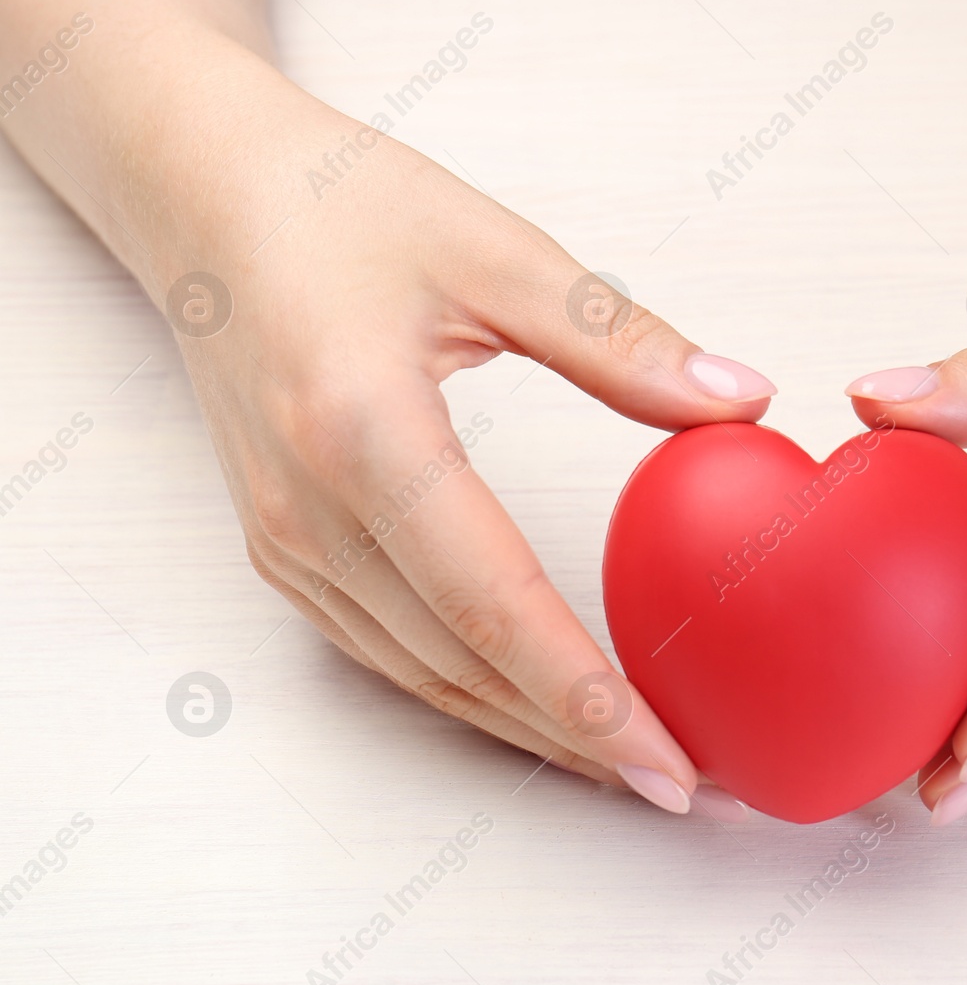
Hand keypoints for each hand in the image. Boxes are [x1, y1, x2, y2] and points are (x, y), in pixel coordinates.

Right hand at [166, 96, 772, 816]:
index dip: (586, 698)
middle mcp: (310, 511)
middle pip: (463, 666)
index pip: (495, 606)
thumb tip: (740, 401)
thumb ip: (620, 340)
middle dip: (580, 741)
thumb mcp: (496, 251)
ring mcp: (285, 541)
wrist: (209, 199)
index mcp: (363, 434)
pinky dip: (472, 691)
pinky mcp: (283, 548)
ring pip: (424, 676)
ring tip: (631, 764)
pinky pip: (389, 650)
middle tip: (687, 785)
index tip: (670, 759)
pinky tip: (540, 705)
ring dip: (530, 730)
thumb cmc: (339, 207)